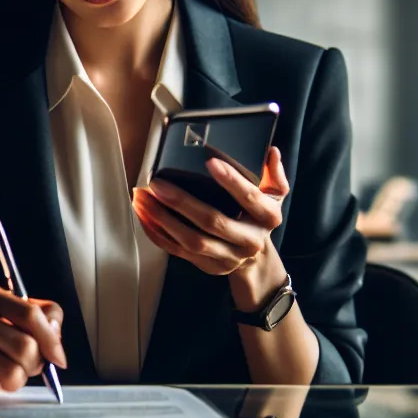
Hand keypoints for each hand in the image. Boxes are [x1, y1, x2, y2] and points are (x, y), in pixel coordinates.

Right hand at [0, 281, 63, 396]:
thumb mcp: (0, 315)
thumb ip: (36, 319)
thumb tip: (56, 341)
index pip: (30, 314)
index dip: (51, 340)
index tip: (58, 359)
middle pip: (23, 346)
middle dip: (33, 365)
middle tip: (28, 370)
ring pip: (8, 370)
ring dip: (16, 381)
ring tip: (7, 378)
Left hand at [133, 146, 289, 296]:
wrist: (255, 260)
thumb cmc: (258, 219)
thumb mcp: (274, 196)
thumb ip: (273, 174)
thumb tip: (270, 152)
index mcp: (267, 218)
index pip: (250, 197)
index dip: (231, 181)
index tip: (211, 162)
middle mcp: (249, 240)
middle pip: (213, 222)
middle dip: (182, 202)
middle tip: (158, 184)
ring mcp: (228, 257)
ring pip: (192, 240)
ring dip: (163, 219)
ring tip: (143, 199)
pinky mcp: (208, 266)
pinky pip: (178, 251)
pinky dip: (158, 234)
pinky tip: (144, 217)